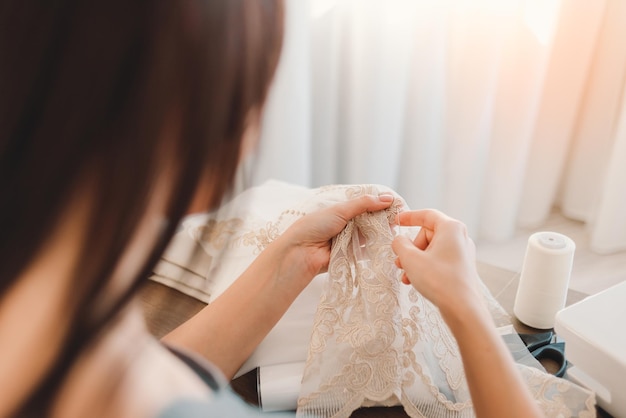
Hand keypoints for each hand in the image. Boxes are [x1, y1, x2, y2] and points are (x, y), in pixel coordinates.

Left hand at [279, 193, 394, 277]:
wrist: (301, 252)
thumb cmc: (315, 227)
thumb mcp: (340, 210)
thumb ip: (364, 204)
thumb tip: (387, 198)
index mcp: (342, 210)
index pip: (366, 204)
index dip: (381, 204)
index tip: (397, 205)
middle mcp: (347, 223)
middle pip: (371, 219)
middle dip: (383, 219)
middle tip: (399, 218)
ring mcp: (349, 239)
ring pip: (370, 234)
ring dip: (380, 232)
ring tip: (395, 230)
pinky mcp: (351, 254)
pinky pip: (367, 249)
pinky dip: (375, 246)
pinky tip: (387, 243)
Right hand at [391, 209, 482, 318]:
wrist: (463, 309)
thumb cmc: (439, 281)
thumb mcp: (411, 259)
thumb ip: (400, 244)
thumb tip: (399, 240)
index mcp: (451, 228)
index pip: (427, 215)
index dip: (409, 217)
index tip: (396, 220)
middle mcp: (459, 237)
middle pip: (427, 234)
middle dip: (411, 248)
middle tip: (401, 263)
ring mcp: (462, 253)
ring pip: (431, 249)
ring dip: (415, 261)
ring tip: (406, 275)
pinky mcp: (461, 267)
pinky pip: (438, 260)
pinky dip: (425, 267)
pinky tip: (415, 281)